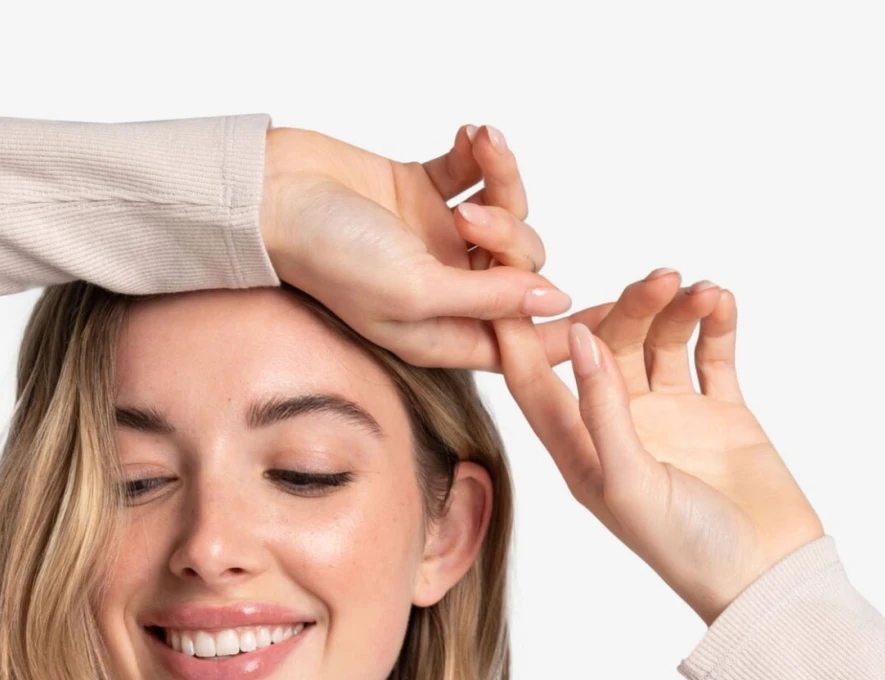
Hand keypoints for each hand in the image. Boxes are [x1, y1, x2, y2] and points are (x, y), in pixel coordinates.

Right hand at [259, 122, 572, 369]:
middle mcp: (441, 291)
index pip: (517, 342)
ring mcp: (434, 240)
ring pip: (507, 218)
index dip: (562, 334)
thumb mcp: (414, 291)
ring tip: (479, 153)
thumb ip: (485, 300)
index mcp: (437, 333)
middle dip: (512, 239)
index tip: (611, 320)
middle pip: (519, 272)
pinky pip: (477, 172)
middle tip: (473, 220)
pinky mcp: (423, 192)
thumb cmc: (328, 255)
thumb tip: (551, 303)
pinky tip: (473, 133)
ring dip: (504, 183)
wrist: (273, 194)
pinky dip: (484, 151)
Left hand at [491, 269, 825, 623]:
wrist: (766, 575)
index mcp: (581, 453)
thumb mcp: (629, 484)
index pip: (534, 384)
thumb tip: (581, 341)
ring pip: (659, 340)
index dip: (518, 335)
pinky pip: (710, 352)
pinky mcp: (719, 412)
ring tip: (700, 290)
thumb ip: (602, 412)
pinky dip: (714, 322)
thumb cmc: (688, 548)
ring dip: (676, 309)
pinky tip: (722, 300)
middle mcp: (619, 428)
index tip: (508, 279)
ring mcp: (670, 417)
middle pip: (606, 346)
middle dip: (627, 307)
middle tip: (659, 278)